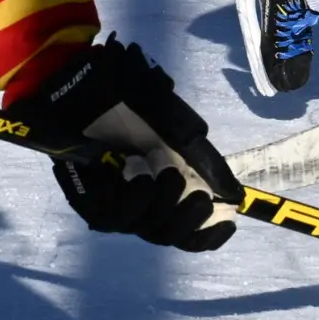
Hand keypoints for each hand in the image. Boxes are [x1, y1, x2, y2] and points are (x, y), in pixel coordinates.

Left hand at [21, 38, 241, 251]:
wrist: (83, 84)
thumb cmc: (130, 101)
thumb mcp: (177, 127)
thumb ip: (205, 161)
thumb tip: (234, 195)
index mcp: (163, 189)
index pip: (187, 231)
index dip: (208, 236)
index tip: (229, 222)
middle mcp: (138, 202)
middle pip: (168, 235)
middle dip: (188, 221)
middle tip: (201, 199)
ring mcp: (112, 204)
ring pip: (144, 228)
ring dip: (163, 205)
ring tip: (169, 175)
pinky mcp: (87, 202)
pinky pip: (113, 218)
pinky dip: (132, 202)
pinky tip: (139, 178)